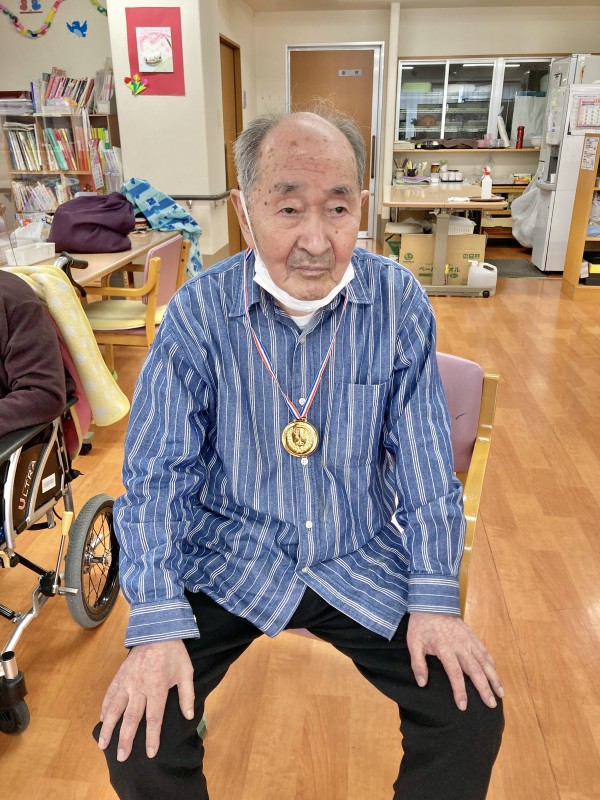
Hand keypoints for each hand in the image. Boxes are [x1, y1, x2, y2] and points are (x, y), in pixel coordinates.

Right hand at [97, 639, 194, 761]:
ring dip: (109, 728)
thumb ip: (187, 695)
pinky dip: (105, 709)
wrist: (157, 630)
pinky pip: (110, 695)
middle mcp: (140, 687)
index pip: (154, 718)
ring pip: (115, 709)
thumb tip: (188, 716)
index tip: (149, 753)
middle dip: (126, 740)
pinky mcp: (119, 676)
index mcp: (158, 688)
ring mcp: (127, 681)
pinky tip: (102, 721)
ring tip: (103, 745)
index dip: (152, 737)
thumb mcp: (186, 672)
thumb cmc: (174, 653)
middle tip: (121, 757)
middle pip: (131, 718)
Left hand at [407, 612, 503, 710]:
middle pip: (475, 670)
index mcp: (445, 648)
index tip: (463, 706)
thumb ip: (418, 664)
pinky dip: (491, 664)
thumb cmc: (421, 625)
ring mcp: (469, 640)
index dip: (460, 691)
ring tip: (500, 693)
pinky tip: (495, 675)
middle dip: (484, 689)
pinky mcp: (473, 635)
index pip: (455, 674)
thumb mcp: (413, 643)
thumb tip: (422, 683)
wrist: (432, 603)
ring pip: (484, 661)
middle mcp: (460, 645)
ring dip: (493, 678)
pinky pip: (484, 651)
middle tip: (491, 705)